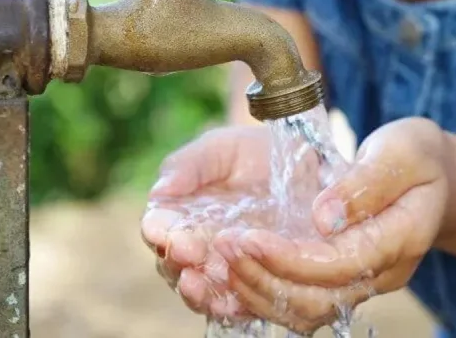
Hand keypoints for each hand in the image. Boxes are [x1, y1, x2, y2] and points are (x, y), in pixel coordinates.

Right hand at [140, 125, 325, 320]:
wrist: (297, 162)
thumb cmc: (251, 152)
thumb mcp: (221, 149)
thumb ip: (189, 165)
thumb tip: (160, 190)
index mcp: (178, 213)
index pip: (158, 228)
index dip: (161, 233)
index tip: (172, 235)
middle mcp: (194, 245)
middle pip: (173, 264)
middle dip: (179, 264)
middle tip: (192, 256)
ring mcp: (221, 266)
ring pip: (200, 289)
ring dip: (199, 292)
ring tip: (202, 286)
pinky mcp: (251, 280)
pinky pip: (236, 302)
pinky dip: (231, 306)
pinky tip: (233, 304)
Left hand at [213, 118, 453, 333]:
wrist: (433, 176)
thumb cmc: (417, 156)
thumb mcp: (403, 151)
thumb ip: (367, 183)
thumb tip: (323, 217)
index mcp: (401, 238)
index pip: (340, 264)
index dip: (290, 258)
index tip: (248, 237)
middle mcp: (381, 272)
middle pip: (317, 300)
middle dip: (264, 278)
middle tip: (223, 248)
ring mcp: (362, 282)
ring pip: (305, 311)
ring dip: (257, 291)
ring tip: (220, 259)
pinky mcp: (341, 280)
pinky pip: (300, 302)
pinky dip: (263, 292)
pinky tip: (233, 271)